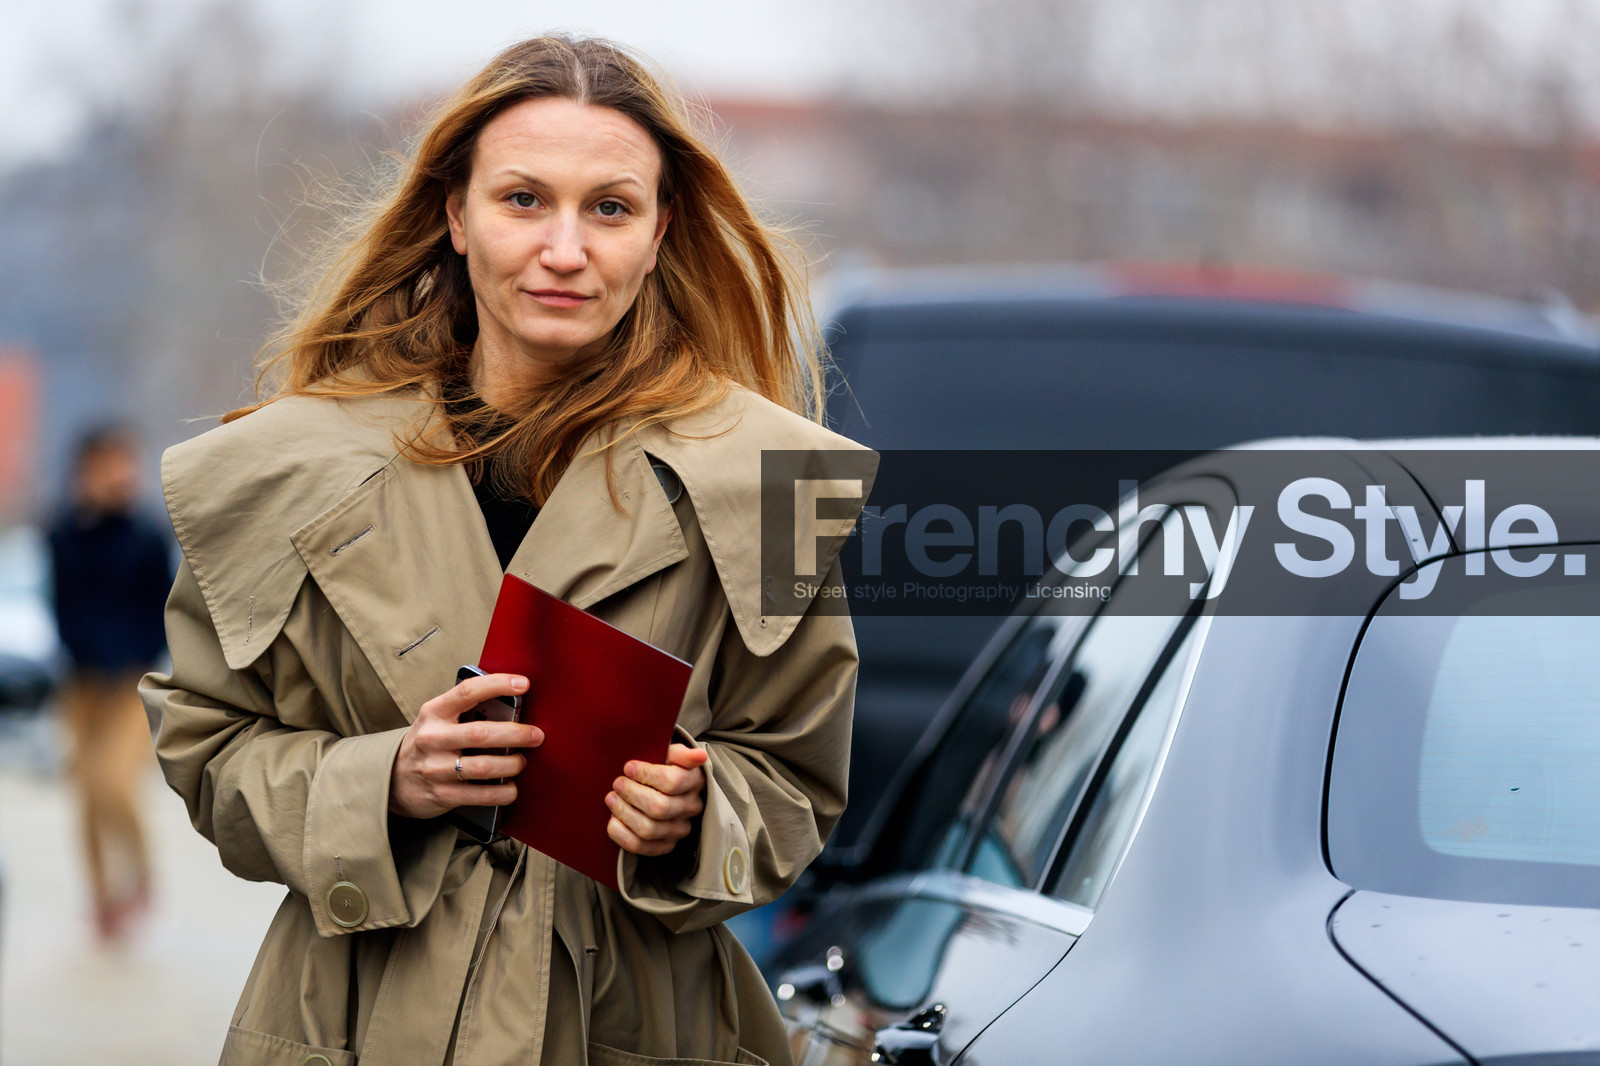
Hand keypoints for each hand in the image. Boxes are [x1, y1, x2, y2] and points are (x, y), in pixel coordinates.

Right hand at [388, 672, 543, 819]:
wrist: (392, 778)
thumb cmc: (428, 742)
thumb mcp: (437, 719)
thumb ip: (465, 711)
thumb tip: (511, 703)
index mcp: (434, 712)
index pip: (467, 692)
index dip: (497, 685)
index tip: (523, 684)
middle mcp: (432, 739)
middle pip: (481, 734)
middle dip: (516, 734)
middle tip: (536, 735)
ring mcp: (435, 769)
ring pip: (483, 767)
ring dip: (511, 764)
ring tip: (521, 761)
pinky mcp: (441, 795)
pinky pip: (480, 795)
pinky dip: (502, 792)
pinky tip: (512, 788)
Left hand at [605, 743, 708, 856]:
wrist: (660, 787)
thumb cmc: (663, 766)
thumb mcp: (672, 754)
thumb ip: (682, 754)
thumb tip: (700, 756)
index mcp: (696, 781)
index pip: (672, 781)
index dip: (646, 774)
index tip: (628, 767)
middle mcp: (691, 808)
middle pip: (659, 807)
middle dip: (632, 794)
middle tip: (617, 783)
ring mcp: (679, 830)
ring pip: (648, 829)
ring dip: (623, 812)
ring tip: (611, 798)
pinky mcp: (664, 846)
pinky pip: (639, 847)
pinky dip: (620, 833)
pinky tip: (613, 819)